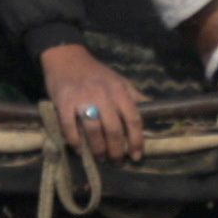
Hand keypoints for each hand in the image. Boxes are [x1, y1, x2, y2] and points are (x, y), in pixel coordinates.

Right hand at [40, 42, 143, 162]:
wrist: (66, 56)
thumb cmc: (95, 72)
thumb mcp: (119, 80)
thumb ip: (134, 96)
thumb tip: (153, 108)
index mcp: (119, 90)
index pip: (133, 119)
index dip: (136, 141)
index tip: (136, 156)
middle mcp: (103, 94)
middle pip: (114, 129)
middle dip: (116, 150)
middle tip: (116, 161)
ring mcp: (82, 98)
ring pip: (94, 131)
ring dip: (98, 149)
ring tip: (100, 158)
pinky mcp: (64, 101)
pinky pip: (70, 126)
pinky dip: (74, 141)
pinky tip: (78, 149)